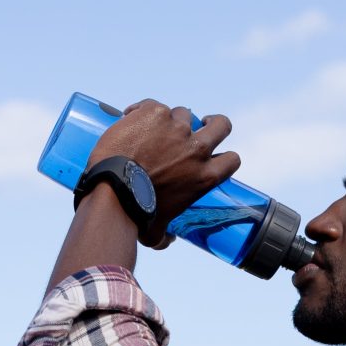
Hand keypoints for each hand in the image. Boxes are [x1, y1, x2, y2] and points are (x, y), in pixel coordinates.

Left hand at [87, 100, 241, 247]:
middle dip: (212, 122)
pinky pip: (151, 104)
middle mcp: (196, 149)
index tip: (211, 154)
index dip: (224, 155)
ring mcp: (176, 127)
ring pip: (182, 113)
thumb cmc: (136, 215)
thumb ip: (166, 235)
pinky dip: (141, 111)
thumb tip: (167, 241)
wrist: (113, 191)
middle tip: (198, 125)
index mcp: (205, 176)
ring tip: (150, 129)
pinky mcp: (154, 112)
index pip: (232, 159)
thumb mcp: (158, 231)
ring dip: (170, 120)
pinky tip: (128, 119)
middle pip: (221, 124)